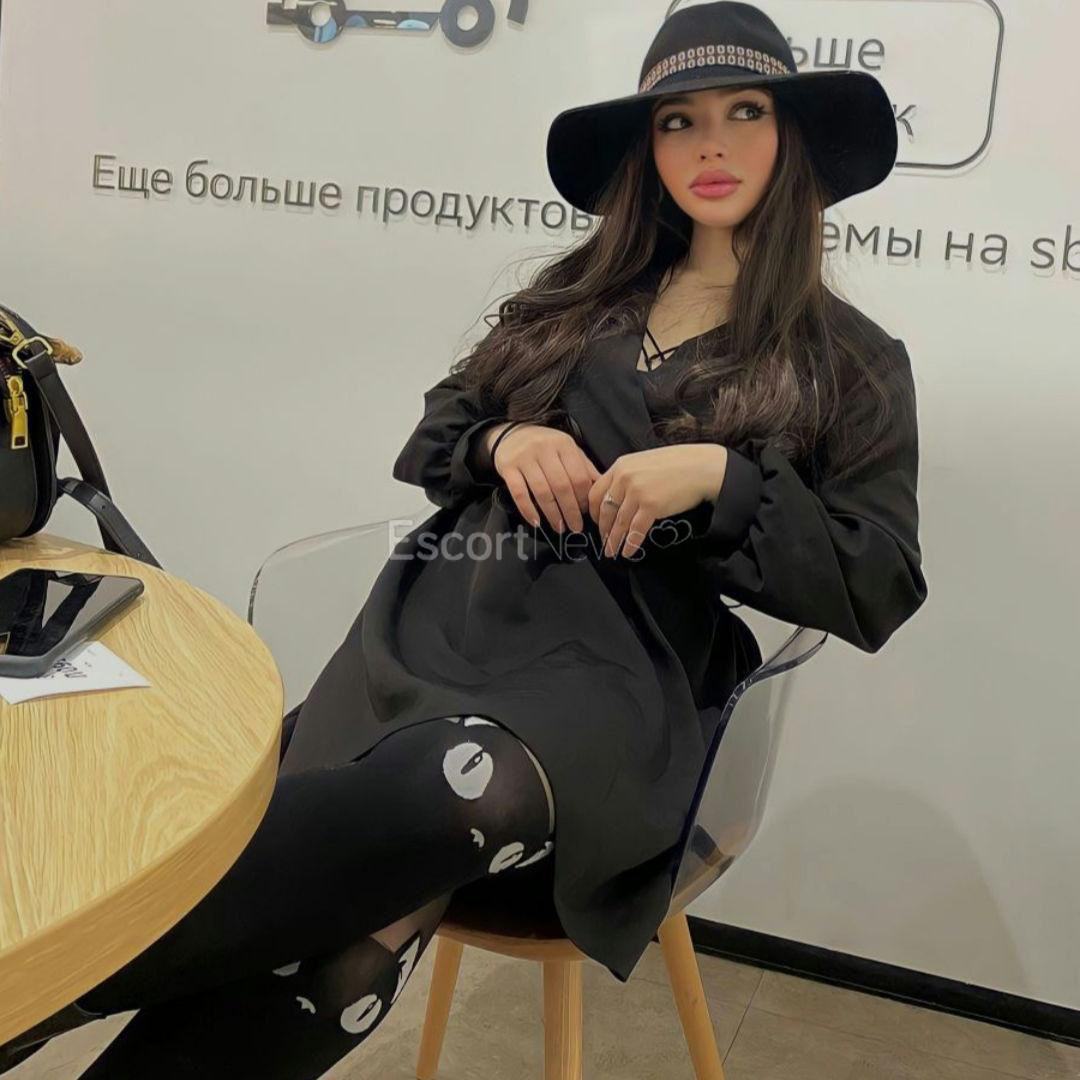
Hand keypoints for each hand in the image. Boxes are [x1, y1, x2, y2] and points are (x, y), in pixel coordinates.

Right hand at [487, 422, 600, 532]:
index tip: (587, 513)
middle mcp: (544, 449)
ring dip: (552, 514)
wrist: (512, 433)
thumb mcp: (567, 449)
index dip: (584, 498)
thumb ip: (584, 467)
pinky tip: (536, 522)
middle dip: (571, 511)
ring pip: (542, 491)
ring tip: (559, 527)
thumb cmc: (545, 446)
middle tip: (575, 526)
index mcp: (564, 444)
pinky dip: (528, 510)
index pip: (578, 476)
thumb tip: (601, 490)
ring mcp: (524, 457)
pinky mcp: (507, 467)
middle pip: (562, 486)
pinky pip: (519, 493)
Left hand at [588, 444, 727, 557]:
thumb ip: (627, 476)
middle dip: (603, 529)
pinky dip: (630, 544)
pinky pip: (635, 530)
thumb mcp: (644, 462)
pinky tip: (627, 552)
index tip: (596, 522)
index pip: (596, 492)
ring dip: (614, 540)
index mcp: (621, 466)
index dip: (593, 512)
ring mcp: (637, 492)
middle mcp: (625, 478)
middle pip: (604, 510)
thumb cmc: (678, 464)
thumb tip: (617, 496)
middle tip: (604, 541)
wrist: (702, 467)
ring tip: (612, 551)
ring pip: (618, 522)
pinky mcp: (651, 506)